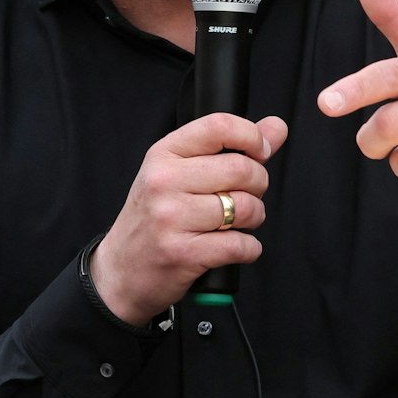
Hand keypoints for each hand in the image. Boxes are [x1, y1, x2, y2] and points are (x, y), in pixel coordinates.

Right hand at [91, 112, 288, 324]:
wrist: (121, 271)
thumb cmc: (155, 218)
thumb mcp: (181, 174)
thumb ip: (232, 148)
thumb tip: (276, 127)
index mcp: (164, 155)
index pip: (219, 126)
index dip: (252, 136)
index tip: (260, 152)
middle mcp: (163, 181)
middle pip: (241, 169)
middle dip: (258, 185)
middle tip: (245, 196)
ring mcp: (170, 217)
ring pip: (246, 207)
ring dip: (254, 218)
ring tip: (237, 223)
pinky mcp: (182, 253)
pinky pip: (241, 245)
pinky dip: (249, 248)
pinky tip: (234, 247)